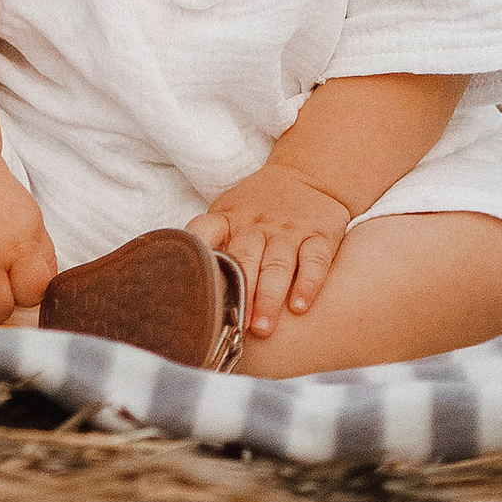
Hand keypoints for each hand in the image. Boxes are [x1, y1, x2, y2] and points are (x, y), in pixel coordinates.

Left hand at [195, 162, 350, 341]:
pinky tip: (300, 307)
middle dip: (241, 294)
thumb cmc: (258, 206)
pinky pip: (315, 260)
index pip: (205, 232)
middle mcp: (257, 226)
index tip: (192, 284)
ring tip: (264, 328)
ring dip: (269, 297)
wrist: (306, 174)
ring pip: (278, 264)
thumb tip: (183, 284)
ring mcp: (289, 231)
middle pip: (245, 259)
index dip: (196, 254)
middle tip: (237, 326)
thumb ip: (211, 243)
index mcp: (229, 220)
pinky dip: (308, 284)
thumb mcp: (229, 213)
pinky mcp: (319, 236)